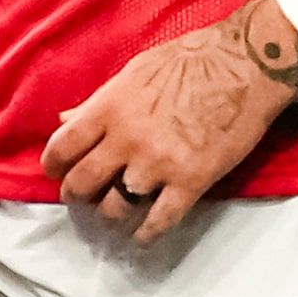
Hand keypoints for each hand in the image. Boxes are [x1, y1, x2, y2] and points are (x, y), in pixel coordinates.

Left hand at [39, 0, 297, 244]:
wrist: (244, 65)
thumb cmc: (190, 60)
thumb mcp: (134, 72)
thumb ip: (99, 101)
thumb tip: (65, 119)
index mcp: (109, 107)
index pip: (62, 147)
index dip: (54, 166)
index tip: (57, 172)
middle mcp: (127, 139)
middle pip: (83, 183)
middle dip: (76, 194)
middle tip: (81, 197)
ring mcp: (158, 164)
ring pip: (116, 207)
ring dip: (110, 214)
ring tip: (113, 213)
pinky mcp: (191, 182)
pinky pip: (159, 222)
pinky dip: (145, 235)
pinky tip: (141, 236)